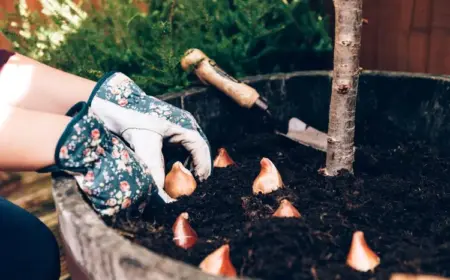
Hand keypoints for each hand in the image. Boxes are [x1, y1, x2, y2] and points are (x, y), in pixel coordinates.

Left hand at [88, 72, 211, 201]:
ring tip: (184, 185)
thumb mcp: (144, 146)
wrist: (113, 108)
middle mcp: (182, 128)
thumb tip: (163, 195)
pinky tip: (171, 177)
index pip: (200, 147)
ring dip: (187, 168)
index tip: (199, 182)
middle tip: (193, 187)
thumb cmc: (132, 121)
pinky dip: (177, 166)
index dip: (203, 165)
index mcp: (183, 126)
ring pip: (188, 153)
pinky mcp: (165, 137)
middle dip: (197, 169)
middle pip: (197, 151)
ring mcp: (174, 132)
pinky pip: (177, 153)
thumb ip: (155, 169)